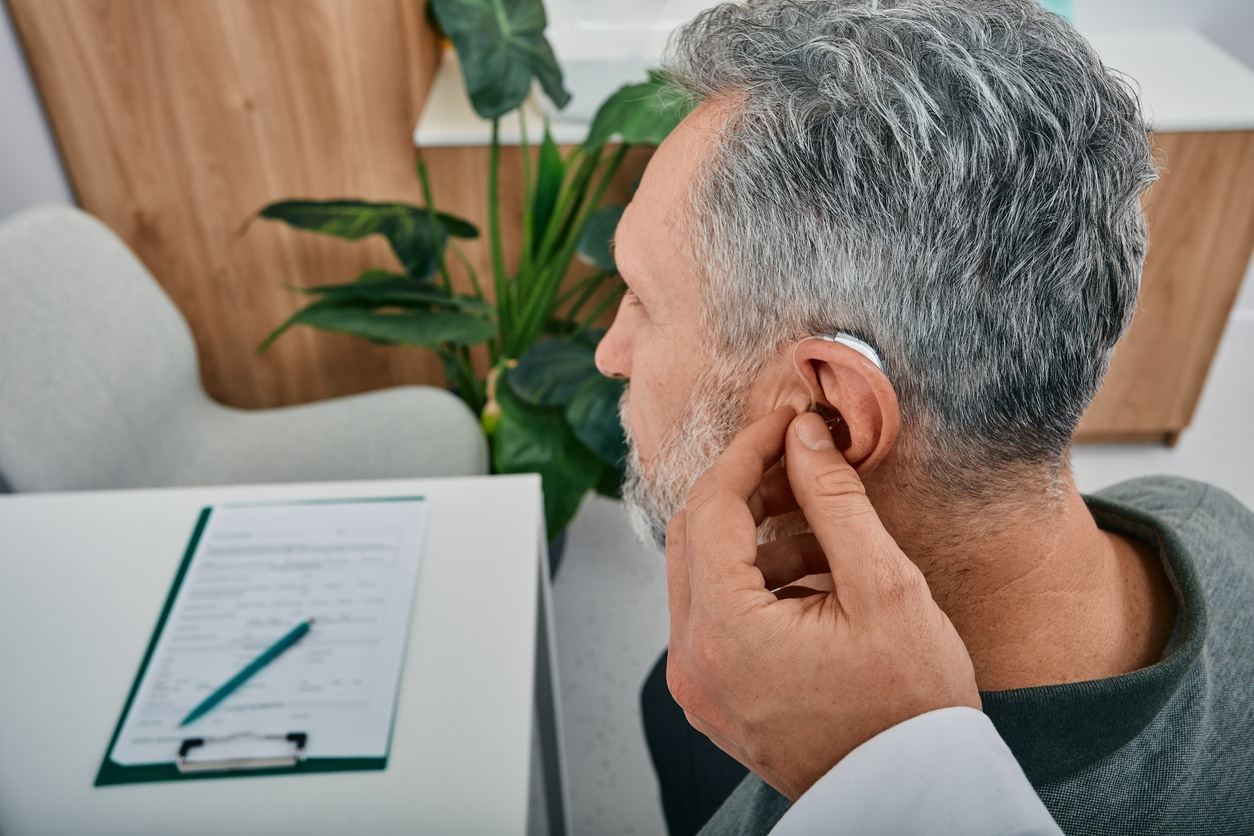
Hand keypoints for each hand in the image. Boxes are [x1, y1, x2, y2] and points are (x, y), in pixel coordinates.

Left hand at [665, 407, 979, 800]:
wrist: (917, 796)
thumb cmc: (910, 707)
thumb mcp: (885, 588)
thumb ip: (835, 500)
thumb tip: (803, 436)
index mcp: (723, 632)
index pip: (711, 506)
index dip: (749, 450)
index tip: (786, 422)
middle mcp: (693, 662)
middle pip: (695, 538)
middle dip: (748, 490)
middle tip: (803, 466)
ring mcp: (700, 686)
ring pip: (704, 577)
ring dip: (756, 539)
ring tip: (825, 529)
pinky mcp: (716, 699)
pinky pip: (717, 618)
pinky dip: (756, 585)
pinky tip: (815, 577)